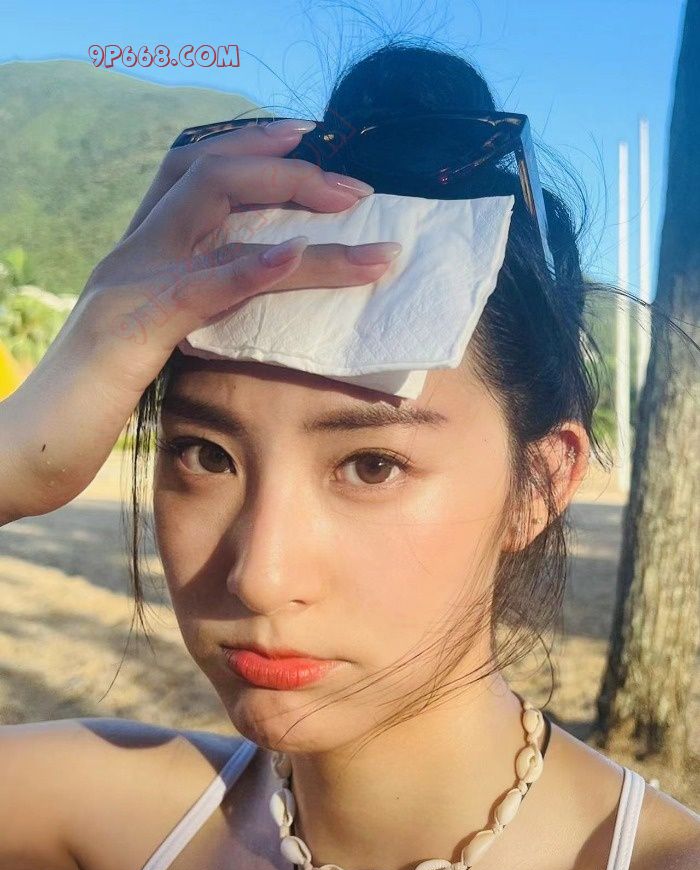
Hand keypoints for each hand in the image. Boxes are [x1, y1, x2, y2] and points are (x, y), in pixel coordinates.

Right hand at [0, 121, 400, 521]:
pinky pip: (199, 286)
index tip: (308, 141)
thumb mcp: (149, 344)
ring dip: (294, 202)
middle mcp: (134, 256)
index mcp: (139, 257)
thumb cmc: (91, 403)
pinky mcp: (133, 331)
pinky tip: (294, 256)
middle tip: (356, 185)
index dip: (250, 147)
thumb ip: (192, 311)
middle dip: (287, 167)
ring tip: (354, 204)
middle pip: (210, 172)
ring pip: (217, 213)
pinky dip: (251, 267)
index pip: (192, 173)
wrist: (27, 448)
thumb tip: (253, 301)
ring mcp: (131, 286)